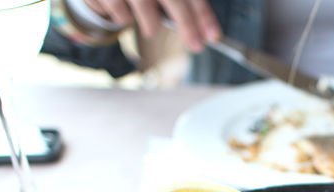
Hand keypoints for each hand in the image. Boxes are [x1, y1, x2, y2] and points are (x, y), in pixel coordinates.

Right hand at [83, 0, 220, 51]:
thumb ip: (181, 5)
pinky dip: (125, 18)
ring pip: (144, 4)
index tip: (213, 36)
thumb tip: (203, 31)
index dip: (202, 14)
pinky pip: (120, 11)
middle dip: (187, 24)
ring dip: (151, 23)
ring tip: (151, 28)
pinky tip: (125, 12)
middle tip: (196, 46)